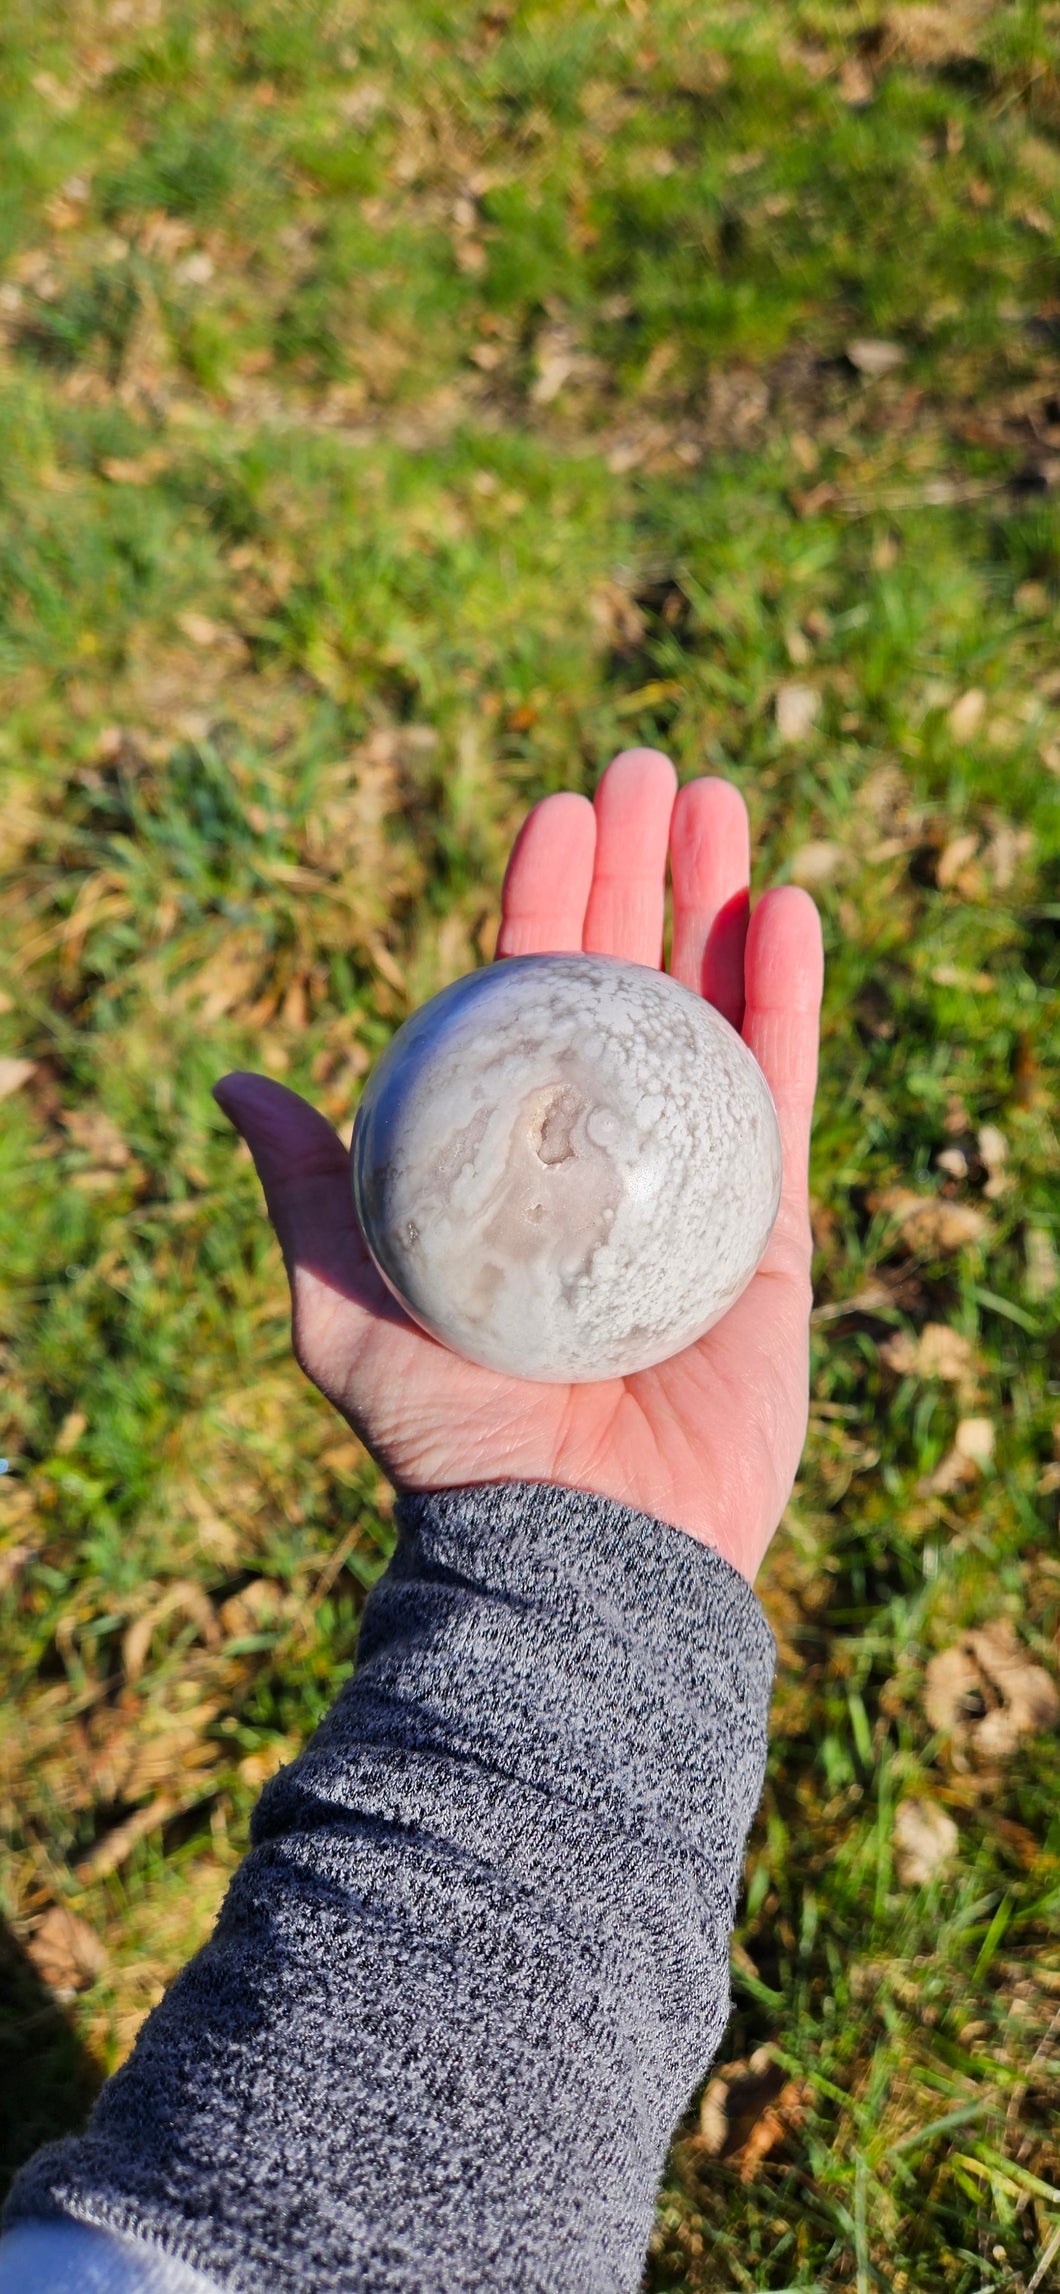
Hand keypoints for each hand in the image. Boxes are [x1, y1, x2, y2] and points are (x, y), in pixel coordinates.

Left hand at [215, 750, 822, 1581]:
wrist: (574, 1547)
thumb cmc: (448, 1436)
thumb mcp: (344, 1303)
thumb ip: (309, 1189)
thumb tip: (235, 1084)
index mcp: (510, 1155)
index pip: (527, 998)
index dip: (541, 900)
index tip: (553, 810)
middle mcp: (603, 1152)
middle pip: (627, 981)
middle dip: (638, 868)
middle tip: (647, 769)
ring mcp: (692, 1179)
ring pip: (711, 1010)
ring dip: (718, 900)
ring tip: (719, 800)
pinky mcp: (768, 1224)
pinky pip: (781, 1089)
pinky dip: (787, 997)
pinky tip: (787, 907)